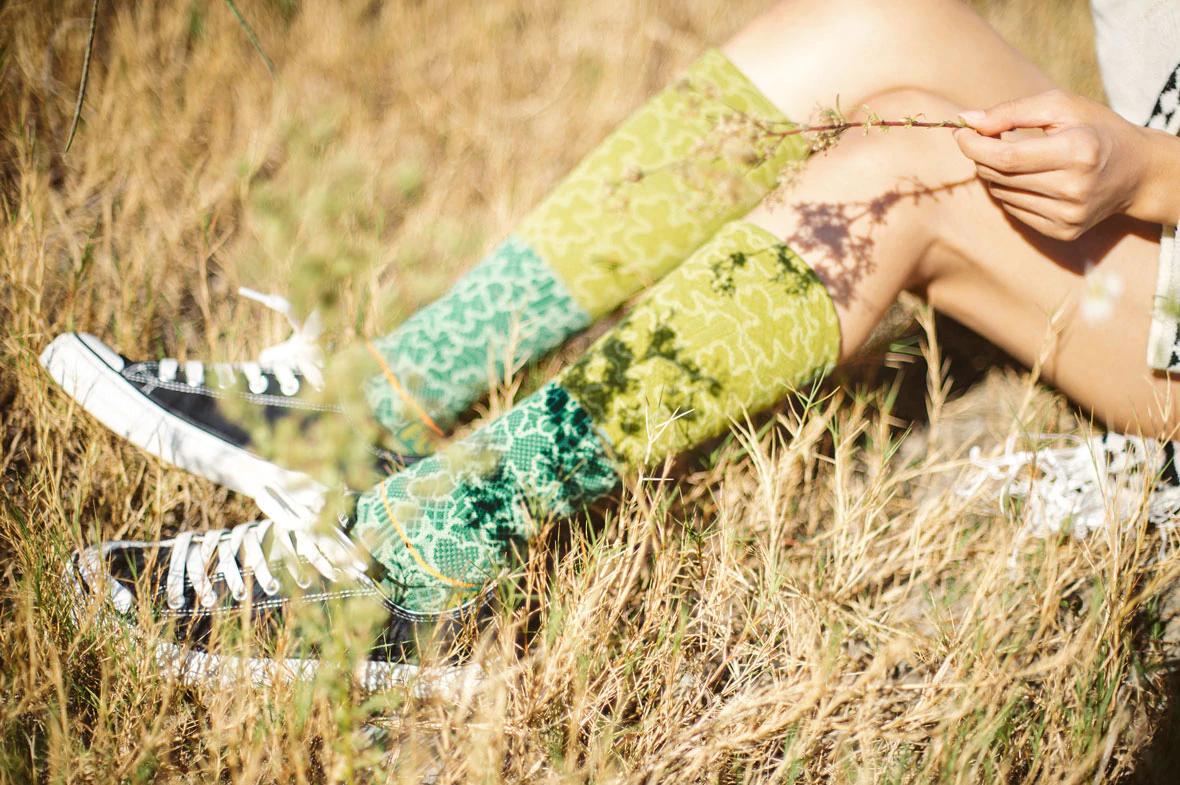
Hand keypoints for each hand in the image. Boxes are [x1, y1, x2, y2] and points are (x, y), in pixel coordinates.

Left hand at [953, 89, 1166, 240]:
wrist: (1137, 171)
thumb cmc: (1094, 129)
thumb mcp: (1061, 107)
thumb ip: (1011, 111)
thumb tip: (965, 120)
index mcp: (1077, 151)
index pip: (1006, 157)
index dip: (975, 146)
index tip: (960, 133)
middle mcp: (1074, 188)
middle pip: (1001, 176)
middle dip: (982, 156)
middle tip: (986, 140)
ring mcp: (1069, 215)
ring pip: (1002, 195)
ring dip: (996, 175)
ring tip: (1018, 159)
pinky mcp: (1064, 232)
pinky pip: (1014, 211)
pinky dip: (1010, 193)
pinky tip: (1029, 180)